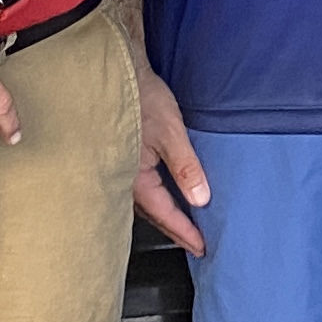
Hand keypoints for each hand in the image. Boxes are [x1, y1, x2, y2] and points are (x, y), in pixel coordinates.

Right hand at [134, 66, 210, 255]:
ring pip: (147, 203)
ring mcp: (122, 170)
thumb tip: (201, 198)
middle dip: (176, 231)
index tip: (201, 247)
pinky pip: (143, 189)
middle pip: (153, 215)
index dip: (184, 232)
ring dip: (167, 217)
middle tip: (196, 246)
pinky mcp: (125, 159)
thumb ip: (186, 167)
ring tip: (186, 228)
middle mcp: (124, 180)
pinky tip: (168, 198)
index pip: (164, 214)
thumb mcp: (170, 133)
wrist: (119, 74)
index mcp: (134, 178)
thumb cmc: (142, 98)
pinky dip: (158, 200)